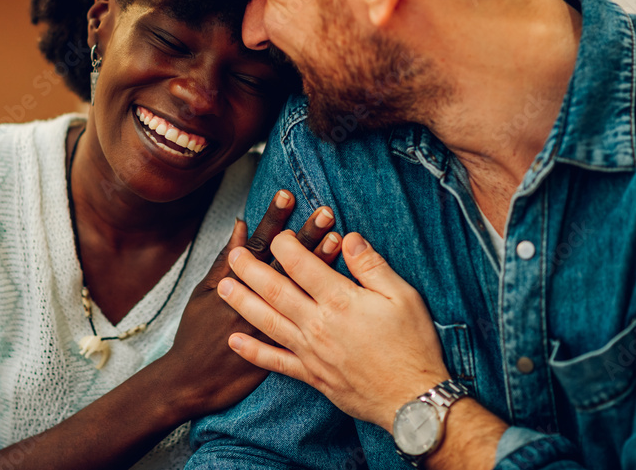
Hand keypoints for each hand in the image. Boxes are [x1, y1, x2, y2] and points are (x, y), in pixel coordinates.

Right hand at [161, 191, 342, 417]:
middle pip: (285, 263)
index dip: (274, 219)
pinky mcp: (283, 349)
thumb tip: (241, 227)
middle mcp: (256, 301)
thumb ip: (224, 260)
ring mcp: (272, 326)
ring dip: (318, 264)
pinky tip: (337, 287)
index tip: (288, 195)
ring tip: (338, 238)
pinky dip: (321, 303)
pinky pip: (310, 317)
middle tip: (326, 211)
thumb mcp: (202, 293)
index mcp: (235, 282)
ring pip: (300, 290)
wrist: (191, 382)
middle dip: (305, 236)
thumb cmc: (195, 333)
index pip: (259, 244)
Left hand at [218, 231, 449, 431]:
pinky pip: (275, 362)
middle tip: (234, 255)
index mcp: (341, 300)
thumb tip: (350, 238)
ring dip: (242, 303)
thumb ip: (372, 266)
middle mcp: (319, 324)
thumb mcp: (403, 296)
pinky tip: (235, 341)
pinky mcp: (312, 375)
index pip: (302, 265)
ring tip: (222, 287)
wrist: (413, 400)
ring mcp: (311, 352)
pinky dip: (253, 351)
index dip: (286, 246)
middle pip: (276, 290)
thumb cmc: (412, 346)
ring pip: (268, 322)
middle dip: (251, 270)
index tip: (277, 234)